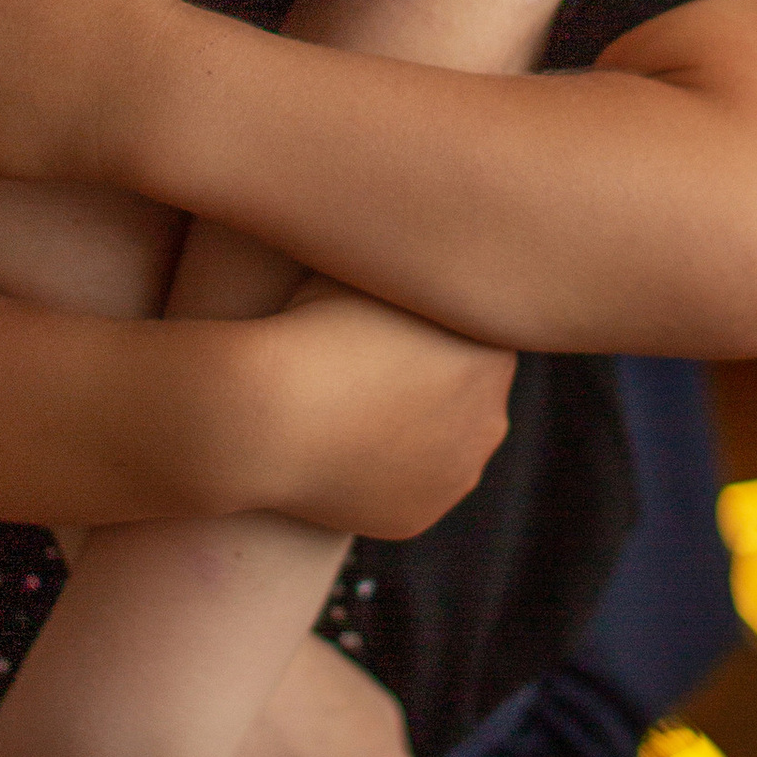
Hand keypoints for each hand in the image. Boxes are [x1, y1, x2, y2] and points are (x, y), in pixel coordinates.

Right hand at [256, 287, 514, 539]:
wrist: (265, 416)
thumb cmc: (308, 326)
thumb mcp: (366, 270)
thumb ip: (406, 265)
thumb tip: (416, 239)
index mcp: (491, 353)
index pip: (476, 330)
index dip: (434, 320)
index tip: (391, 316)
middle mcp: (490, 419)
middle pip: (468, 391)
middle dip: (432, 378)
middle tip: (372, 360)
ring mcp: (456, 475)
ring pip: (443, 443)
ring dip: (413, 427)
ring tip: (357, 403)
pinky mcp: (418, 517)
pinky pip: (408, 486)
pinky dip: (383, 470)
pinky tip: (344, 446)